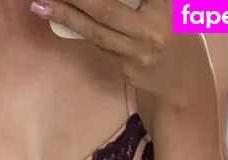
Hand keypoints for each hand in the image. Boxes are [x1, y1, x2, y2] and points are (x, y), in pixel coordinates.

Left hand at [31, 0, 201, 107]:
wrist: (186, 83)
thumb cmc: (178, 32)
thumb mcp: (172, 6)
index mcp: (167, 6)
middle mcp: (152, 30)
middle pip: (106, 9)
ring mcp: (137, 53)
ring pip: (95, 32)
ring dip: (65, 16)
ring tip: (40, 4)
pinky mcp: (126, 70)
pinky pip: (99, 45)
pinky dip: (78, 28)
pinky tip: (58, 17)